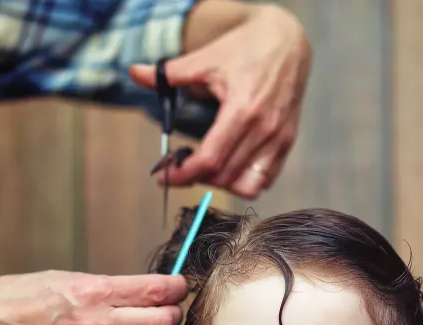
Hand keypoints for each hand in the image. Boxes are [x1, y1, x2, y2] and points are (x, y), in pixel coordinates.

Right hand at [0, 271, 187, 324]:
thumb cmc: (22, 297)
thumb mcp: (68, 278)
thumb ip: (111, 287)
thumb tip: (149, 291)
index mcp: (95, 292)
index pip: (158, 290)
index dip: (178, 288)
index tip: (179, 287)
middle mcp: (98, 324)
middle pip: (163, 322)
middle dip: (171, 314)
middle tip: (163, 311)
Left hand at [130, 3, 311, 198]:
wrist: (288, 41)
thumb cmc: (246, 48)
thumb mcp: (204, 58)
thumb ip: (167, 73)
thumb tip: (134, 73)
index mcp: (242, 109)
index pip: (210, 160)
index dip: (184, 174)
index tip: (165, 175)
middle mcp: (264, 129)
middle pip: (224, 176)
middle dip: (196, 177)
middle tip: (179, 166)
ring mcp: (279, 138)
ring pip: (246, 185)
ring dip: (221, 184)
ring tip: (206, 168)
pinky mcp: (287, 142)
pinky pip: (265, 179)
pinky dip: (244, 182)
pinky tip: (229, 168)